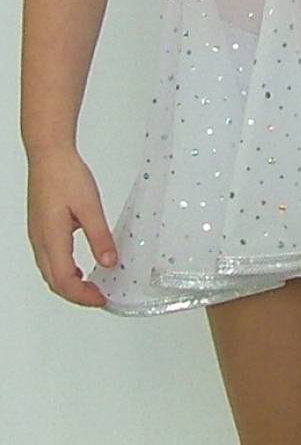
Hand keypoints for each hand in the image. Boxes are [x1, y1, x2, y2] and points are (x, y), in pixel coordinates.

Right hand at [26, 146, 117, 308]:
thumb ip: (100, 237)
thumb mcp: (90, 206)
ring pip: (49, 271)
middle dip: (77, 295)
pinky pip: (49, 258)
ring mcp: (37, 235)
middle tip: (99, 297)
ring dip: (69, 283)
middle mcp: (40, 241)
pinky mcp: (39, 227)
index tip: (102, 299)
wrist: (48, 154)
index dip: (83, 296)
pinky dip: (63, 270)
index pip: (64, 281)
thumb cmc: (66, 175)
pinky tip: (78, 266)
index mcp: (51, 239)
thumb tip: (109, 263)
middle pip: (54, 281)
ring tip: (92, 286)